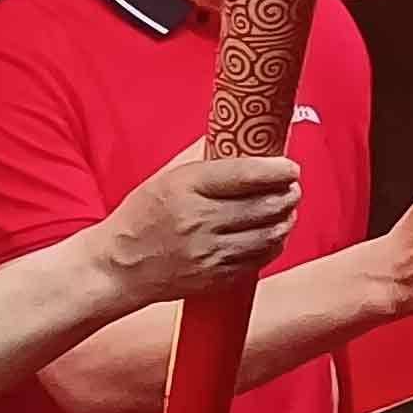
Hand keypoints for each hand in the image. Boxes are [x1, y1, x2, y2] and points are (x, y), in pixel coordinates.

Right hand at [100, 146, 304, 299]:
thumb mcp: (166, 176)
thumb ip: (202, 155)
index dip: (276, 170)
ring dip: (286, 220)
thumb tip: (239, 135)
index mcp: (186, 187)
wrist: (118, 267)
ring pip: (268, 235)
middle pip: (264, 206)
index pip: (244, 174)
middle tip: (293, 187)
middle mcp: (199, 220)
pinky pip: (259, 260)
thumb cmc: (142, 216)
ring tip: (287, 209)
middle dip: (288, 194)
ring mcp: (209, 252)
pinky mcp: (216, 277)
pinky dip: (273, 244)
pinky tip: (274, 234)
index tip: (291, 167)